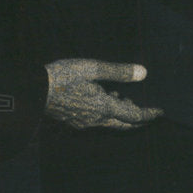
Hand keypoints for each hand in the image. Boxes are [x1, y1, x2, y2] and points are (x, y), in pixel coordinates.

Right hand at [44, 59, 162, 130]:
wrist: (32, 91)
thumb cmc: (62, 76)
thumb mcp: (92, 68)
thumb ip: (119, 72)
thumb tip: (143, 73)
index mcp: (104, 107)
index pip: (133, 116)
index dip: (149, 115)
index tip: (160, 112)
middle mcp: (96, 120)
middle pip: (124, 125)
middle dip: (139, 119)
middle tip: (149, 112)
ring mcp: (85, 123)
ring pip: (111, 124)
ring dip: (123, 115)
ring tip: (127, 100)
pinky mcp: (75, 122)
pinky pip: (99, 122)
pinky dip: (109, 113)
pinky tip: (105, 99)